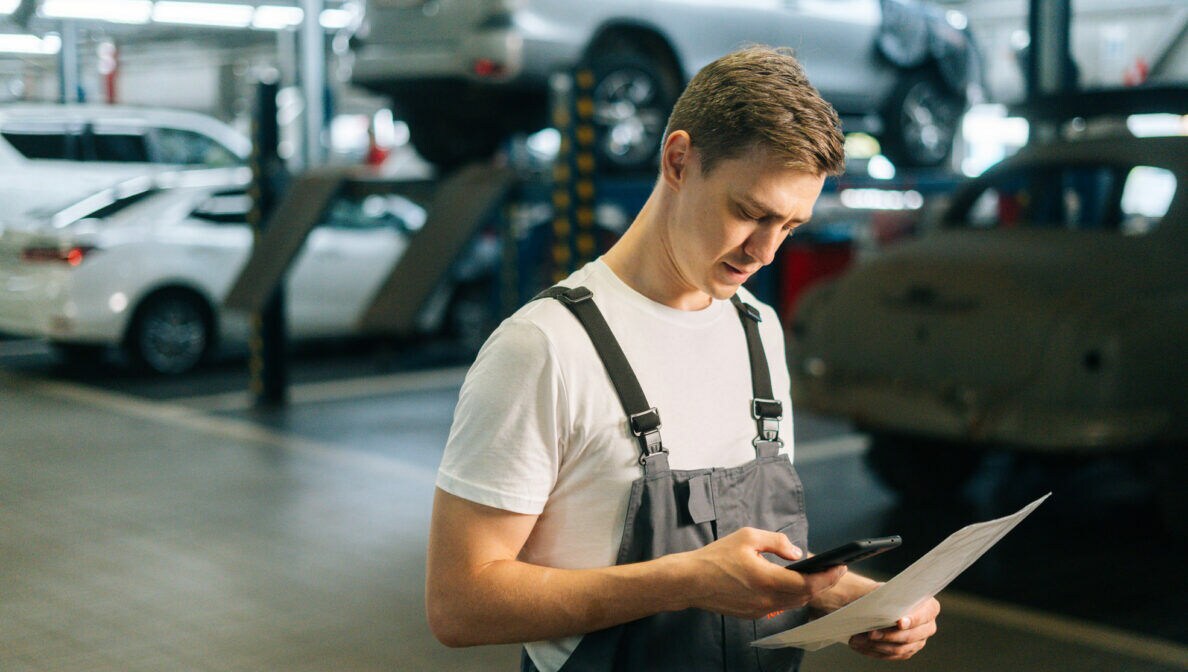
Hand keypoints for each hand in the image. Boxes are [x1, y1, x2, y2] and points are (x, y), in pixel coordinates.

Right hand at [678, 527, 845, 619]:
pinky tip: (790, 584)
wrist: (690, 581)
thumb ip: (777, 541)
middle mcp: (767, 600)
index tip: (840, 567)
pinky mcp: (752, 614)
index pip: (808, 584)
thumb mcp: (747, 537)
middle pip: (805, 596)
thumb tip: (797, 553)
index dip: (828, 576)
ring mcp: (760, 610)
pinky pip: (779, 606)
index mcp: (768, 580)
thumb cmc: (716, 557)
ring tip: (816, 576)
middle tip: (832, 570)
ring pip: (793, 603)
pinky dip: (790, 596)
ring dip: (807, 591)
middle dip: (822, 584)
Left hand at [848, 597, 939, 659]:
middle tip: (871, 633)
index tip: (899, 622)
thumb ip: (886, 594)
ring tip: (860, 639)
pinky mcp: (907, 651)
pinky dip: (876, 650)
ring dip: (879, 645)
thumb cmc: (881, 594)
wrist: (873, 605)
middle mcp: (928, 626)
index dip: (913, 619)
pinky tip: (862, 645)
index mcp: (929, 606)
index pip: (925, 615)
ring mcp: (919, 641)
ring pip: (901, 648)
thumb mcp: (882, 590)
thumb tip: (884, 602)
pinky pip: (893, 656)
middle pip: (912, 636)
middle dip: (890, 635)